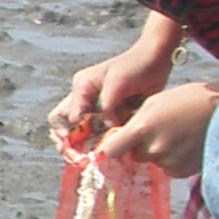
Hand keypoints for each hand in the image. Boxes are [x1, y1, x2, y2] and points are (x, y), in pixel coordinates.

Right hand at [47, 38, 177, 147]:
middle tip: (76, 157)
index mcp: (81, 88)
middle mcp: (86, 100)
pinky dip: (105, 144)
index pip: (61, 116)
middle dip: (68, 144)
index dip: (64, 133)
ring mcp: (100, 109)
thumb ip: (108, 104)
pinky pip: (105, 134)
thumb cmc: (136, 65)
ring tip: (90, 159)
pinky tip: (111, 151)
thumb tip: (108, 125)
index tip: (72, 144)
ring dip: (87, 146)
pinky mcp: (114, 116)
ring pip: (85, 134)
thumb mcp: (118, 81)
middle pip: (66, 127)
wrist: (157, 59)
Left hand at [99, 80, 218, 175]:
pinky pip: (170, 169)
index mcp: (143, 128)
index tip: (120, 142)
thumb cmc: (189, 99)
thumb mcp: (155, 102)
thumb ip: (134, 122)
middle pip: (135, 156)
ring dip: (160, 152)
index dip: (114, 146)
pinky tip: (187, 144)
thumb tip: (117, 138)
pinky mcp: (184, 171)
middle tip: (161, 131)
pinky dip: (175, 160)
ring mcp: (170, 163)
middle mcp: (154, 149)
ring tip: (179, 135)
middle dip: (142, 146)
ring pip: (154, 162)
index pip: (112, 150)